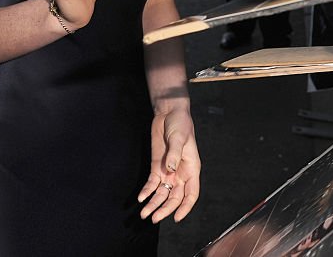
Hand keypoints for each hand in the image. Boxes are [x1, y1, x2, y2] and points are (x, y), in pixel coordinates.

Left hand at [139, 104, 200, 222]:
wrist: (168, 114)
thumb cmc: (180, 124)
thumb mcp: (179, 138)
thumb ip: (174, 154)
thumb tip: (170, 170)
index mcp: (191, 169)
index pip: (191, 194)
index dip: (185, 207)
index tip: (176, 218)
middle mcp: (180, 174)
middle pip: (174, 197)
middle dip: (165, 209)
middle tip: (153, 218)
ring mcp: (168, 171)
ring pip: (162, 194)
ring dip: (154, 204)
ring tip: (144, 214)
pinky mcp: (157, 167)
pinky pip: (152, 183)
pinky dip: (146, 191)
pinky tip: (141, 198)